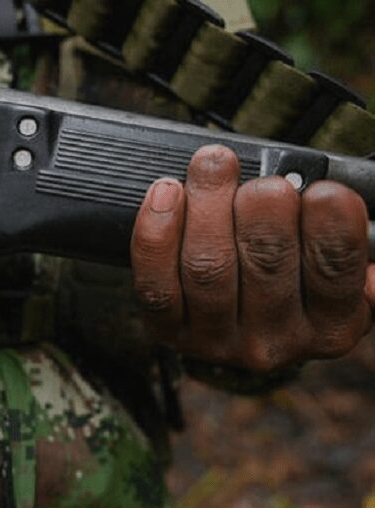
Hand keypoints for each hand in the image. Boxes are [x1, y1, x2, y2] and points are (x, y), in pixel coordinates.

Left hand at [131, 145, 373, 371]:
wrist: (237, 327)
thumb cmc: (290, 278)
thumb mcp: (331, 267)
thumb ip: (343, 243)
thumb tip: (353, 220)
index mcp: (330, 324)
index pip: (333, 270)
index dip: (330, 225)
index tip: (323, 188)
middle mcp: (273, 341)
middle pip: (265, 262)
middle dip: (262, 206)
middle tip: (262, 181)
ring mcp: (215, 339)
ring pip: (207, 265)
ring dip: (207, 204)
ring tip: (212, 165)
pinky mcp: (168, 331)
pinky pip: (156, 282)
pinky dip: (156, 232)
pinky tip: (166, 192)